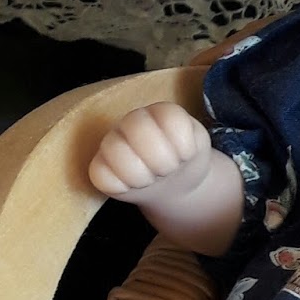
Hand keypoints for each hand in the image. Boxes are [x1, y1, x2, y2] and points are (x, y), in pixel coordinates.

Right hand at [89, 103, 212, 201]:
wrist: (173, 181)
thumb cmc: (186, 159)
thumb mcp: (200, 147)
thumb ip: (192, 140)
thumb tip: (175, 150)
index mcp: (160, 111)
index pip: (171, 121)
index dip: (184, 147)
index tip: (186, 156)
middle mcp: (132, 120)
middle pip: (140, 130)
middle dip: (163, 161)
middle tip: (168, 170)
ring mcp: (112, 142)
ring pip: (116, 151)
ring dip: (142, 176)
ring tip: (151, 177)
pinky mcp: (99, 167)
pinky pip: (101, 176)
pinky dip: (121, 187)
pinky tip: (133, 186)